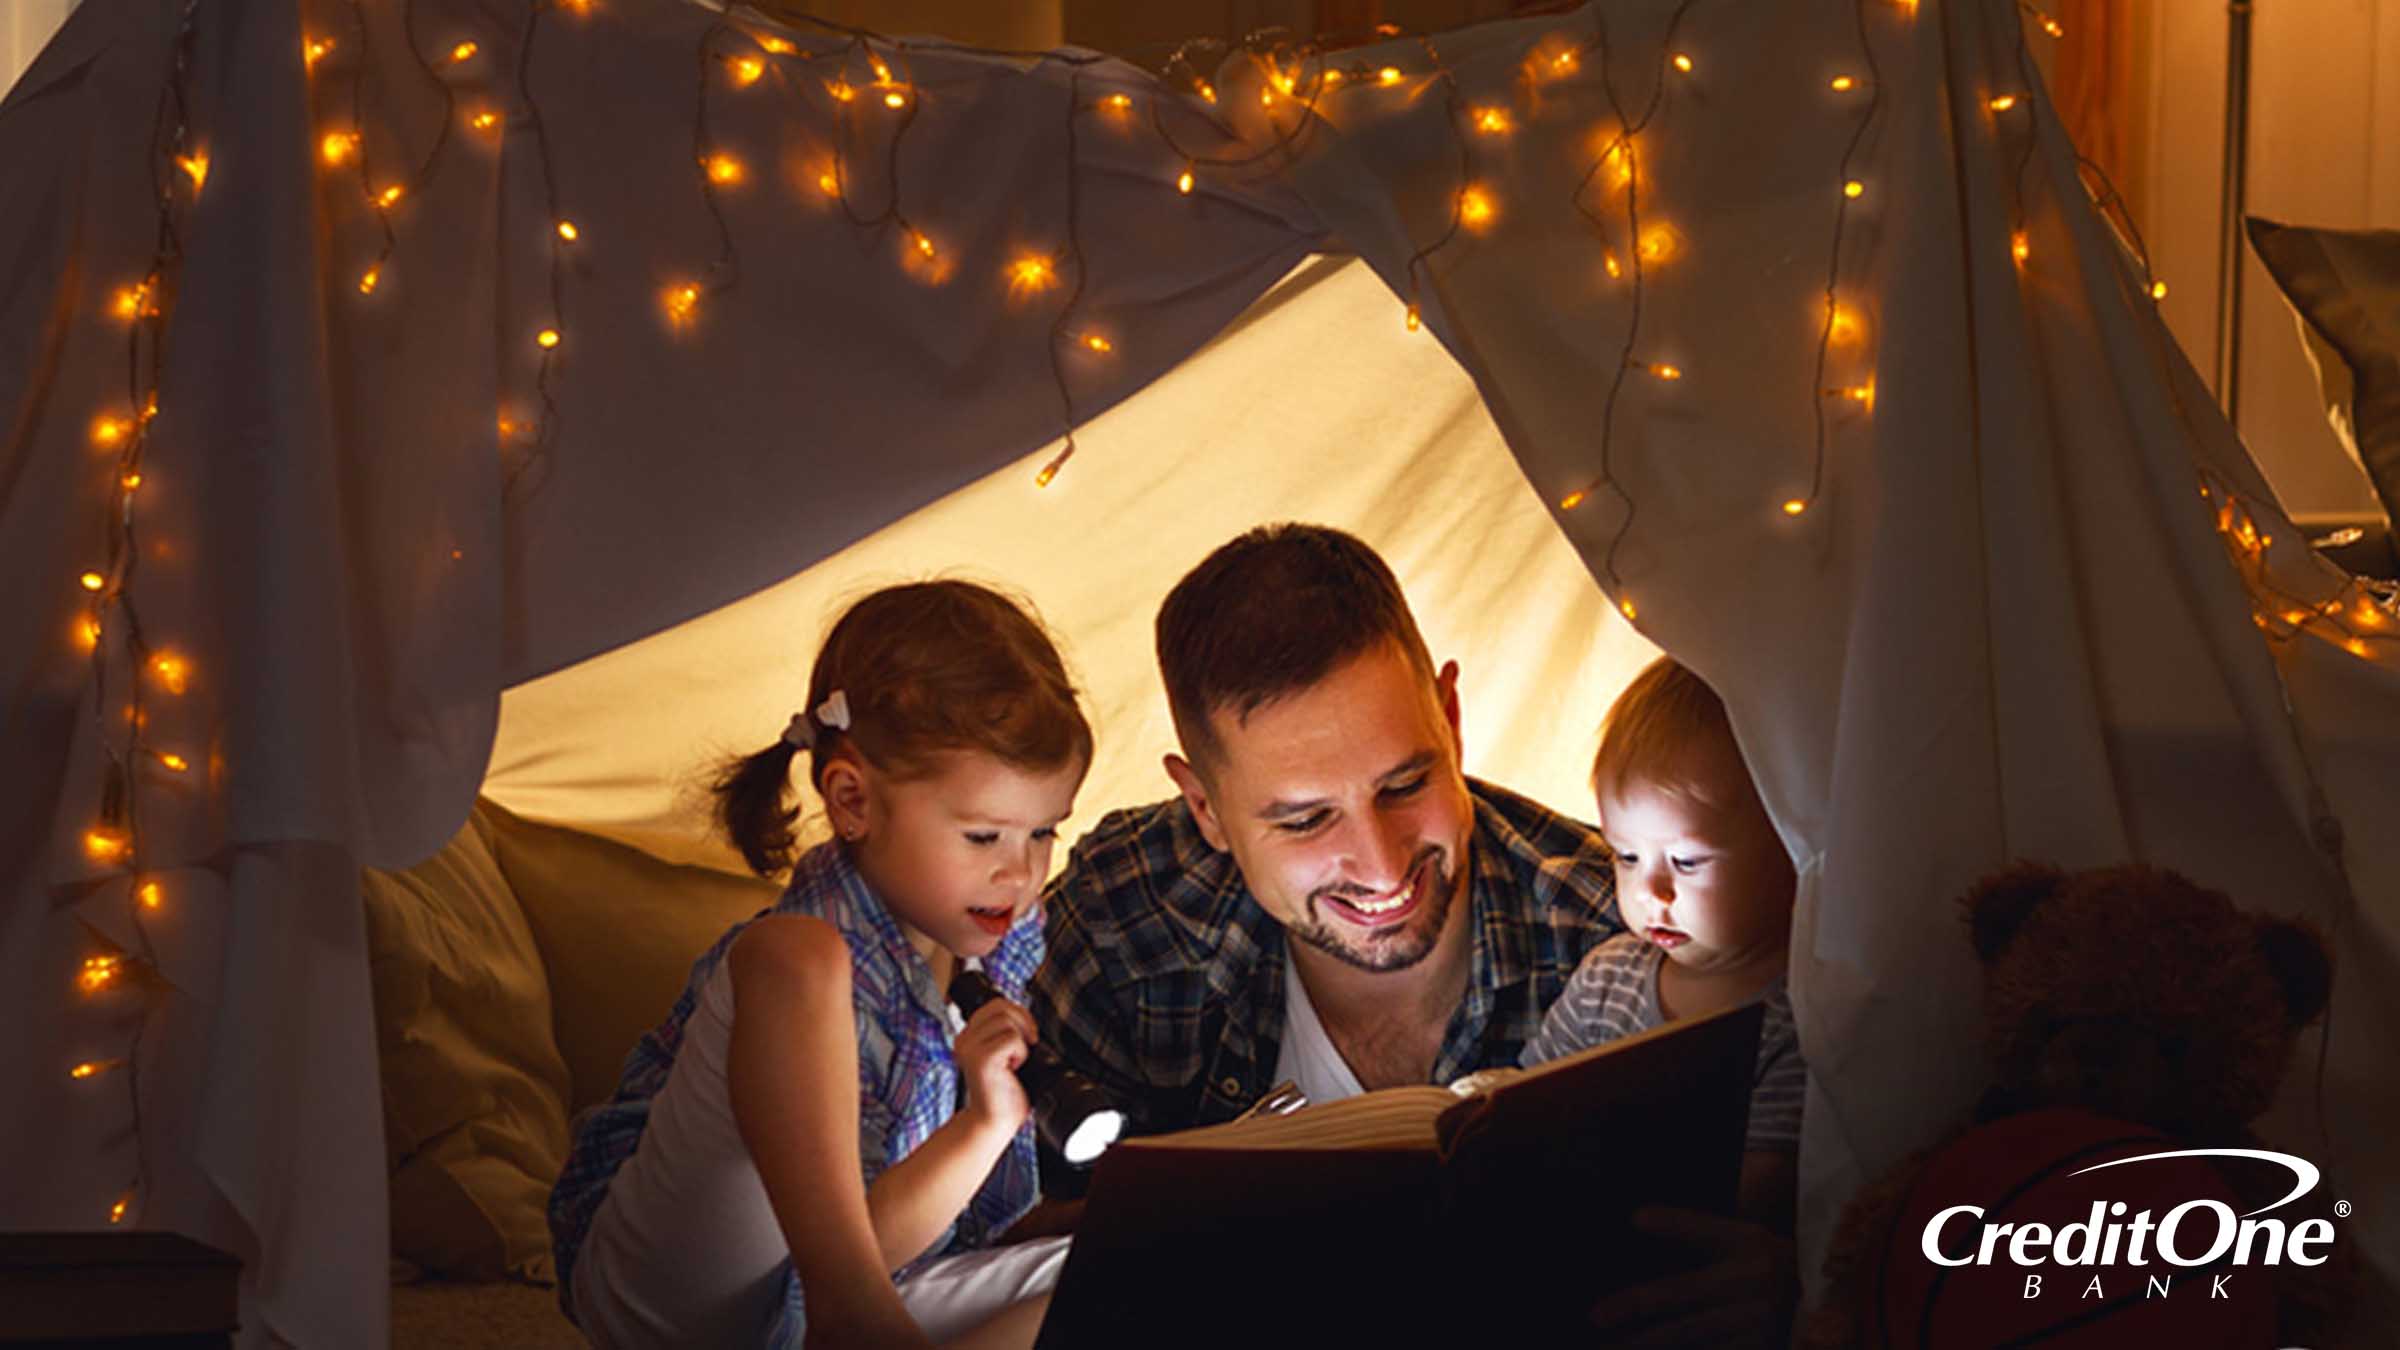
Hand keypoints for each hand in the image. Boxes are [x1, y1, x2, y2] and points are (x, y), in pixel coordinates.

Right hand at [953, 996, 1034, 1136]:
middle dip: (1023, 1023)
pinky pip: (1012, 1039)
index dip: (1019, 1013)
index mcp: (967, 1036)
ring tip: (1014, 1062)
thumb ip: (1008, 1031)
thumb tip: (1027, 1014)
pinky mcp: (981, 1059)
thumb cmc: (1003, 1093)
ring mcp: (970, 1048)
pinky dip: (1020, 1054)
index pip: (996, 1004)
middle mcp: (964, 1039)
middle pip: (1002, 1007)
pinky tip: (1011, 1070)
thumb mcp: (1004, 1055)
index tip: (1027, 1035)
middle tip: (1026, 1047)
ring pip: (1008, 1022)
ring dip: (1021, 1042)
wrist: (994, 1122)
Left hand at [1587, 1207, 1796, 1348]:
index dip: (1672, 1223)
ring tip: (1613, 1345)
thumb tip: (1635, 1218)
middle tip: (1597, 1316)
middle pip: (1685, 1294)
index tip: (1635, 1219)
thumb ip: (1691, 1229)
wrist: (1824, 1303)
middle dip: (1637, 1306)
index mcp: (1749, 1246)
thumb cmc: (1769, 1264)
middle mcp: (1753, 1283)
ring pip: (1691, 1334)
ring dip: (1650, 1341)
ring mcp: (1756, 1321)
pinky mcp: (1758, 1348)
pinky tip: (1649, 1348)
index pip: (1704, 1230)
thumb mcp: (1742, 1238)